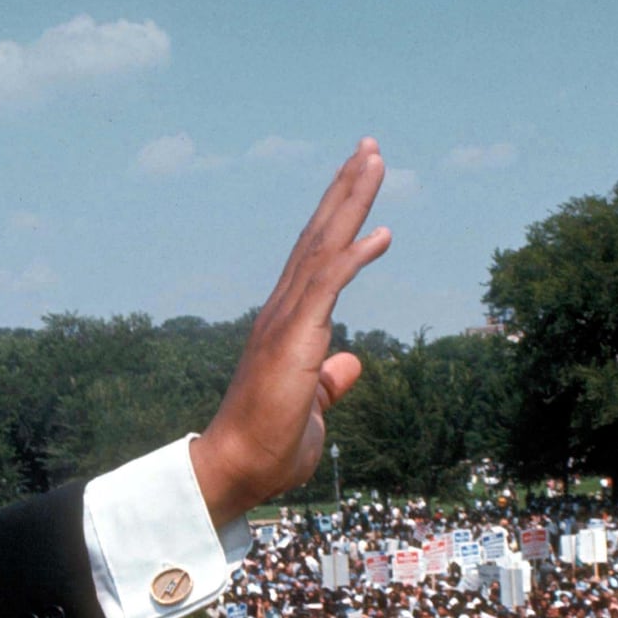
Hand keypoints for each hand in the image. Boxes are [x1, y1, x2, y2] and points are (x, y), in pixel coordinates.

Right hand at [191, 139, 391, 525]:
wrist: (236, 470)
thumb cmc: (268, 447)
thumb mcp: (311, 406)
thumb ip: (329, 381)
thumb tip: (351, 360)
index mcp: (286, 324)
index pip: (316, 258)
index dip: (339, 217)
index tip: (359, 181)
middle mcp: (281, 311)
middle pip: (318, 236)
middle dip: (345, 189)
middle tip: (369, 147)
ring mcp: (284, 322)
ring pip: (322, 247)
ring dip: (350, 202)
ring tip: (373, 160)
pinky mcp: (292, 340)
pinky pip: (326, 286)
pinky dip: (353, 256)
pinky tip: (382, 233)